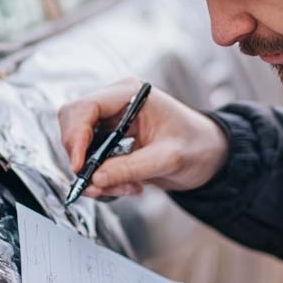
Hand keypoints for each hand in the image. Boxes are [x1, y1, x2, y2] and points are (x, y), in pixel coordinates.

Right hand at [58, 78, 228, 197]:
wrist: (209, 155)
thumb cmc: (198, 144)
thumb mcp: (170, 158)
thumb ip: (132, 167)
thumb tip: (96, 179)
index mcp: (130, 94)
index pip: (86, 107)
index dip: (76, 136)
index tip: (80, 166)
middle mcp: (114, 105)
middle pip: (73, 125)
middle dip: (81, 158)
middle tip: (98, 184)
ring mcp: (110, 124)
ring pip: (79, 147)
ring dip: (94, 174)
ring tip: (126, 187)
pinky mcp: (110, 143)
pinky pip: (90, 162)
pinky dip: (101, 180)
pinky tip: (128, 186)